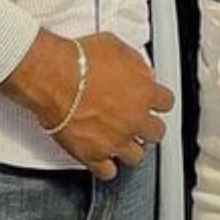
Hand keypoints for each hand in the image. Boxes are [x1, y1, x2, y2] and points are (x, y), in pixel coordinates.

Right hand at [0, 28, 174, 181]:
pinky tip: (103, 159)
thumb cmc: (79, 60)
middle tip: (137, 121)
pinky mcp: (93, 154)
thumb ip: (134, 63)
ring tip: (121, 141)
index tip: (153, 101)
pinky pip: (107, 172)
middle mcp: (134, 120)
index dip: (158, 101)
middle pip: (156, 133)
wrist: (53, 77)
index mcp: (144, 93)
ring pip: (136, 156)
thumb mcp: (115, 46)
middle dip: (147, 127)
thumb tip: (140, 69)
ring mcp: (115, 140)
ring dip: (130, 148)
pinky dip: (106, 167)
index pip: (166, 102)